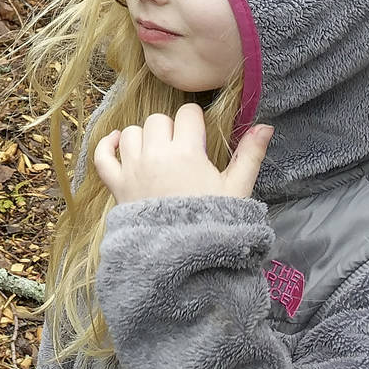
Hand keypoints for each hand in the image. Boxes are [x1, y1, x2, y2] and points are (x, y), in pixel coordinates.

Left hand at [92, 104, 272, 205]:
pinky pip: (102, 155)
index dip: (195, 121)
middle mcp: (156, 155)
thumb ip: (250, 155)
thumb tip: (265, 126)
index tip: (199, 136)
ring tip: (158, 153)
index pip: (188, 113)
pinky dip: (108, 146)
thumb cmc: (214, 221)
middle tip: (181, 149)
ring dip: (143, 137)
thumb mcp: (237, 188)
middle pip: (158, 120)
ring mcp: (132, 169)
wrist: (183, 255)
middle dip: (170, 129)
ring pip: (131, 132)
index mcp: (187, 152)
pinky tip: (119, 143)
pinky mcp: (116, 184)